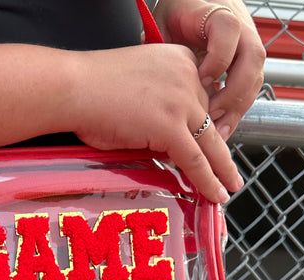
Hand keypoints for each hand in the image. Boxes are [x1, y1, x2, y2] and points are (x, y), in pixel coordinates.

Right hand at [68, 43, 243, 203]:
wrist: (73, 88)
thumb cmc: (90, 89)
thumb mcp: (136, 88)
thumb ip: (157, 106)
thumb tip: (161, 140)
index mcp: (180, 60)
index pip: (202, 97)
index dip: (204, 124)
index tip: (212, 140)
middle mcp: (188, 76)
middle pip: (210, 119)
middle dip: (217, 147)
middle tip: (226, 167)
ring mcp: (182, 101)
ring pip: (210, 142)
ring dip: (222, 168)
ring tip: (229, 186)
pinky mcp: (171, 126)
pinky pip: (196, 160)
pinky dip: (209, 181)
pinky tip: (217, 194)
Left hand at [156, 0, 265, 139]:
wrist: (194, 3)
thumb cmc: (176, 12)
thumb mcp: (164, 23)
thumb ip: (162, 47)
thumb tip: (151, 79)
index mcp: (217, 13)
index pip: (229, 30)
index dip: (218, 59)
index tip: (201, 80)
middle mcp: (240, 27)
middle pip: (252, 59)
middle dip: (233, 93)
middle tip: (211, 116)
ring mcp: (247, 45)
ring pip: (255, 78)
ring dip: (237, 108)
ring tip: (217, 132)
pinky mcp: (246, 64)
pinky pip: (249, 89)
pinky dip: (236, 111)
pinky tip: (220, 128)